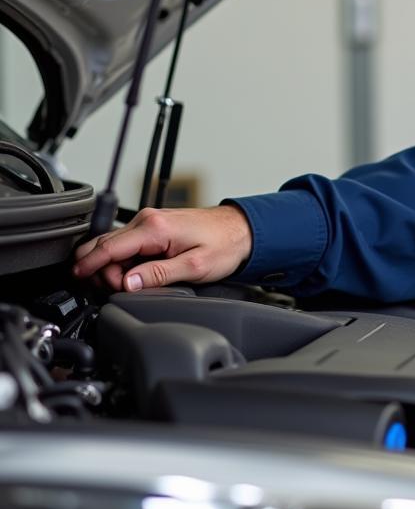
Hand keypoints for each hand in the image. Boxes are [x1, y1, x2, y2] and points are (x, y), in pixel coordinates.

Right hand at [72, 205, 253, 291]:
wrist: (242, 230)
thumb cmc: (224, 245)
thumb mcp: (194, 266)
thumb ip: (158, 275)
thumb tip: (128, 283)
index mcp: (154, 227)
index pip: (109, 246)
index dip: (89, 265)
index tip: (78, 278)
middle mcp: (148, 219)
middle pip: (104, 244)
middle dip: (99, 269)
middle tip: (114, 289)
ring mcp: (150, 222)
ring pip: (113, 245)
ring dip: (111, 266)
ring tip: (130, 284)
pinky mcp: (154, 228)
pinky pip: (127, 245)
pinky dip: (123, 261)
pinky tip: (135, 274)